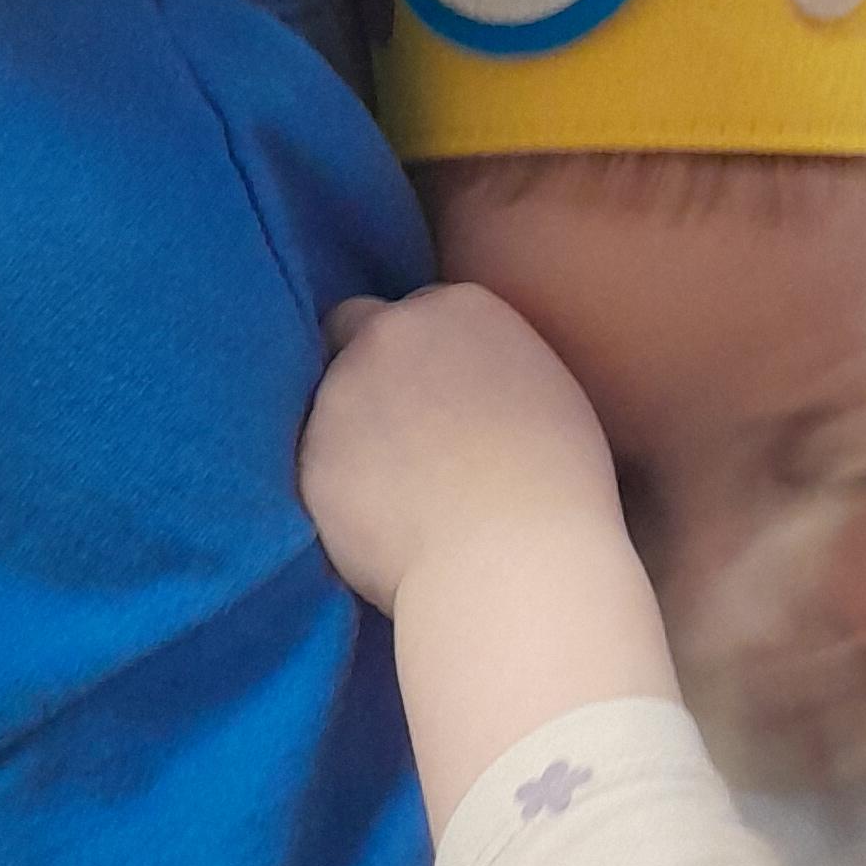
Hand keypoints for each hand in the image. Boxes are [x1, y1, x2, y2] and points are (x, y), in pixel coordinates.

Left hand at [300, 285, 624, 615]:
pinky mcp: (310, 458)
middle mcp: (390, 334)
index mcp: (458, 308)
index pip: (418, 310)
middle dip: (370, 371)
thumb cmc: (554, 484)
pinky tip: (384, 524)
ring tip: (403, 493)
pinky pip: (320, 467)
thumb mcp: (543, 389)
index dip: (424, 355)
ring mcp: (341, 393)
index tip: (440, 396)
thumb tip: (457, 380)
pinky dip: (341, 489)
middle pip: (355, 334)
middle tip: (404, 433)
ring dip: (352, 433)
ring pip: (332, 404)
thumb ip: (487, 362)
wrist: (508, 558)